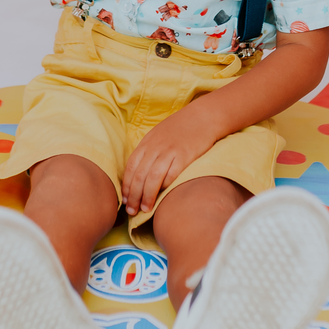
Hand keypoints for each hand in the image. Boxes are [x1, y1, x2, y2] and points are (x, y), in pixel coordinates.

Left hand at [122, 103, 217, 217]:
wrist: (202, 116)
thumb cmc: (181, 128)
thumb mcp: (158, 135)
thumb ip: (148, 151)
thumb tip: (139, 174)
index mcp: (147, 142)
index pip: (131, 167)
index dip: (126, 186)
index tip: (125, 200)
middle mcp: (155, 147)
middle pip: (139, 175)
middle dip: (133, 196)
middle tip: (131, 211)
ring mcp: (169, 151)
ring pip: (152, 177)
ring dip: (146, 196)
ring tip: (145, 210)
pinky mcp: (184, 156)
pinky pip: (171, 175)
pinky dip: (164, 187)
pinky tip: (162, 197)